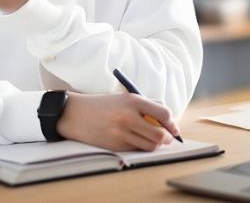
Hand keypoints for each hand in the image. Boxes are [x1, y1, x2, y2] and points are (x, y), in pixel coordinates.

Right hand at [57, 93, 179, 151]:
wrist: (75, 114)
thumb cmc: (103, 105)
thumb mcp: (125, 98)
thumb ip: (145, 106)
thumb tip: (167, 119)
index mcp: (133, 101)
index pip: (163, 113)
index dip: (172, 123)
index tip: (174, 129)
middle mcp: (128, 117)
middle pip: (159, 135)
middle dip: (167, 138)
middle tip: (167, 138)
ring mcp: (121, 133)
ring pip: (150, 146)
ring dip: (155, 145)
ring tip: (153, 140)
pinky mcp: (114, 145)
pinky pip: (136, 150)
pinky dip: (140, 147)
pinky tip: (136, 140)